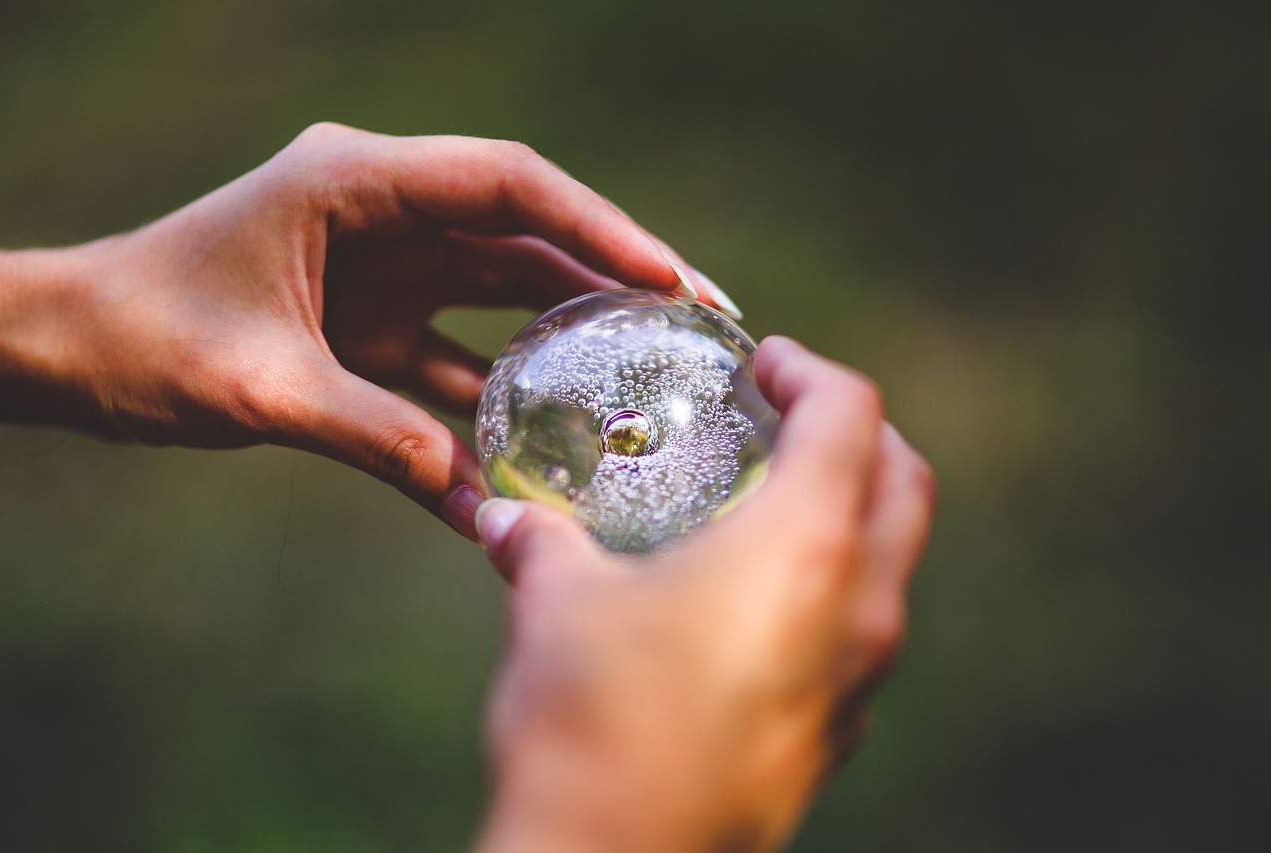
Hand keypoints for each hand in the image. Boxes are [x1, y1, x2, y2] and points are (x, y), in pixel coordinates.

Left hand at [0, 124, 716, 536]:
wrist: (74, 350)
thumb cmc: (141, 337)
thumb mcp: (254, 385)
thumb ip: (367, 431)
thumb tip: (474, 495)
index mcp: (352, 180)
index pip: (506, 185)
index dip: (598, 226)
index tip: (669, 278)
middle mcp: (383, 212)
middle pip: (525, 233)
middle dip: (613, 275)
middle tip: (701, 319)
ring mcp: (385, 268)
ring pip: (505, 293)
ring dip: (573, 336)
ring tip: (654, 378)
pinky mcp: (376, 324)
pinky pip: (458, 362)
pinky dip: (498, 406)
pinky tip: (545, 460)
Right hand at [474, 337, 934, 852]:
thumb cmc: (591, 718)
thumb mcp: (556, 605)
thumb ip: (540, 543)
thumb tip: (505, 518)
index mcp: (807, 547)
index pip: (850, 416)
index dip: (810, 371)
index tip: (765, 365)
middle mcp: (858, 608)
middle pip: (904, 484)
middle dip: (858, 434)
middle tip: (788, 416)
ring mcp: (858, 681)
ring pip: (893, 564)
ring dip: (851, 514)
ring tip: (767, 505)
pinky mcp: (835, 735)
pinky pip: (861, 636)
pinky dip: (831, 590)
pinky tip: (750, 604)